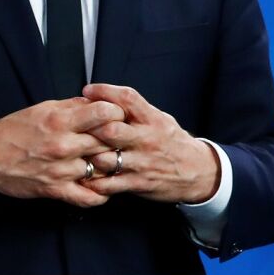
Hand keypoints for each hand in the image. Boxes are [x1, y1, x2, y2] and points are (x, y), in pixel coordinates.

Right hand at [0, 97, 125, 205]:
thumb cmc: (13, 130)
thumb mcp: (43, 109)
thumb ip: (73, 106)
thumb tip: (98, 102)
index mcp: (61, 121)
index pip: (105, 113)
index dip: (117, 112)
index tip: (118, 115)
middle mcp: (63, 145)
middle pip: (109, 140)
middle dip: (118, 138)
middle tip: (120, 138)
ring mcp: (61, 170)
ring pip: (103, 168)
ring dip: (110, 164)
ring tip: (112, 160)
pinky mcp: (55, 190)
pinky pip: (88, 197)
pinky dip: (101, 194)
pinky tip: (103, 186)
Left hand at [77, 83, 219, 204]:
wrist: (197, 171)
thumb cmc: (173, 142)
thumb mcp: (161, 120)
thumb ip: (137, 111)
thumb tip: (107, 98)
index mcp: (153, 120)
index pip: (128, 98)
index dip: (105, 91)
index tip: (87, 90)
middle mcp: (147, 139)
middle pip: (111, 130)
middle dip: (91, 128)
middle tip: (76, 127)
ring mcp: (142, 163)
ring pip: (105, 159)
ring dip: (87, 157)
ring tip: (75, 154)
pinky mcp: (138, 183)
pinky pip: (108, 184)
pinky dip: (93, 182)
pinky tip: (85, 177)